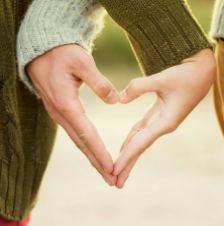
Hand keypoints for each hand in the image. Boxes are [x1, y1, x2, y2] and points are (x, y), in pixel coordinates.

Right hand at [27, 44, 118, 185]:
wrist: (42, 52)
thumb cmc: (62, 54)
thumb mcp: (82, 62)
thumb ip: (99, 82)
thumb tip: (114, 100)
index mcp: (66, 103)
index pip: (86, 133)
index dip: (100, 151)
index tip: (112, 167)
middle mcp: (61, 113)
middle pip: (82, 143)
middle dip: (97, 163)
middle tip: (112, 180)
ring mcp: (59, 114)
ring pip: (78, 141)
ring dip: (92, 157)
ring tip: (106, 172)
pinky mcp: (61, 111)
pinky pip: (75, 133)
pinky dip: (86, 146)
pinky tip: (93, 153)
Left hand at [113, 48, 216, 188]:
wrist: (201, 71)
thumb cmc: (186, 75)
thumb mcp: (162, 79)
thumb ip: (139, 87)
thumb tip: (119, 100)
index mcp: (166, 122)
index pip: (140, 144)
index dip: (126, 157)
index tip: (113, 170)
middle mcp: (163, 126)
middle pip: (140, 149)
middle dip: (127, 165)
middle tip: (114, 182)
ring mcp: (161, 121)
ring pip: (140, 141)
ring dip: (128, 154)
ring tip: (118, 168)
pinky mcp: (158, 115)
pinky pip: (142, 130)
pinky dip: (132, 139)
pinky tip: (125, 146)